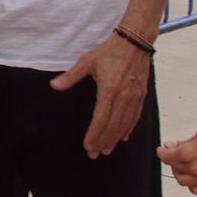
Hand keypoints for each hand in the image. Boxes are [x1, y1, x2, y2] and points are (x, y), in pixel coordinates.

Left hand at [50, 34, 149, 158]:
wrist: (135, 41)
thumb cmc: (109, 51)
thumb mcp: (87, 61)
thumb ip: (70, 76)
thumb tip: (54, 86)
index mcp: (109, 90)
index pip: (100, 119)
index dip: (94, 135)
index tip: (88, 147)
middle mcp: (123, 97)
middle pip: (113, 126)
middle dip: (103, 142)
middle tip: (95, 154)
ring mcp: (134, 97)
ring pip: (125, 124)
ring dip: (115, 139)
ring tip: (107, 150)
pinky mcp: (142, 95)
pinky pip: (135, 117)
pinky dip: (129, 129)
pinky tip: (124, 137)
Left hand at [157, 123, 196, 196]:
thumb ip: (183, 144)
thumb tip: (171, 147)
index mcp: (187, 154)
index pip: (165, 157)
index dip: (162, 152)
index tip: (163, 150)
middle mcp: (195, 169)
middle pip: (176, 171)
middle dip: (174, 163)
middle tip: (177, 157)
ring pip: (187, 184)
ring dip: (185, 176)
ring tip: (188, 169)